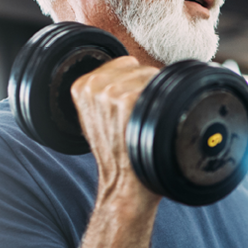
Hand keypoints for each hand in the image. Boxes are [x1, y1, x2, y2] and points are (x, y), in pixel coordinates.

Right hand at [70, 56, 161, 200]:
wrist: (123, 183)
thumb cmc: (117, 153)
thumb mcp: (97, 119)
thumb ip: (105, 92)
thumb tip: (132, 71)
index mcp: (82, 86)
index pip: (124, 64)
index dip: (135, 83)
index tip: (133, 108)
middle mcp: (93, 86)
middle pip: (139, 68)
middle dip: (146, 88)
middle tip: (141, 118)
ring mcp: (110, 92)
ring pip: (151, 76)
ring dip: (157, 96)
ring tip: (147, 122)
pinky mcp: (129, 100)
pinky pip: (158, 88)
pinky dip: (165, 104)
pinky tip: (154, 124)